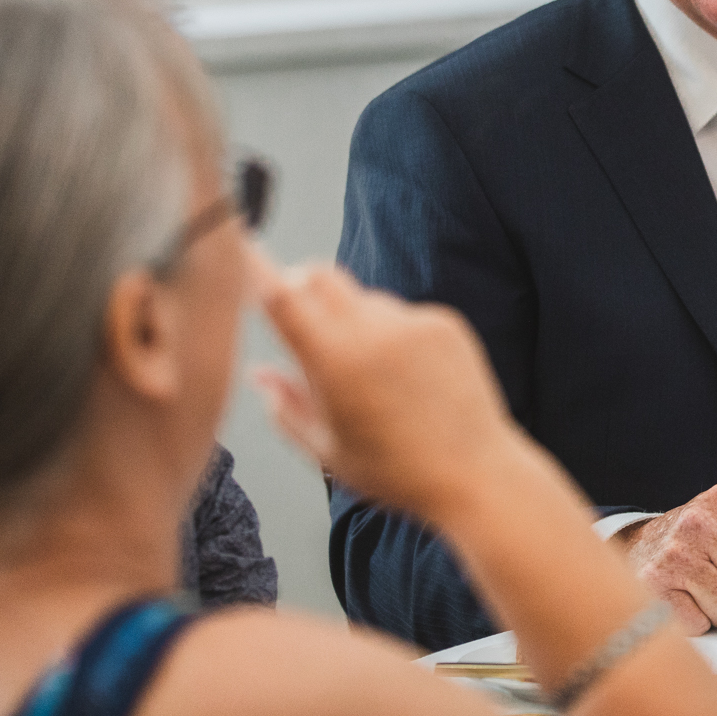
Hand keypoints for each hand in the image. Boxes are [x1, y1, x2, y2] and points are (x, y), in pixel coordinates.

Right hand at [252, 263, 524, 526]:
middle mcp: (374, 330)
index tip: (241, 243)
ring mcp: (414, 322)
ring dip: (351, 319)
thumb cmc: (394, 472)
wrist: (475, 472)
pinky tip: (406, 378)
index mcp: (334, 361)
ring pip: (364, 299)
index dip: (257, 268)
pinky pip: (403, 313)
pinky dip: (391, 333)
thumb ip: (284, 406)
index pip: (283, 298)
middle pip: (322, 276)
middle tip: (297, 314)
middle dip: (302, 285)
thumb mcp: (324, 450)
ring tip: (369, 378)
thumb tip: (258, 372)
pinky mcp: (445, 322)